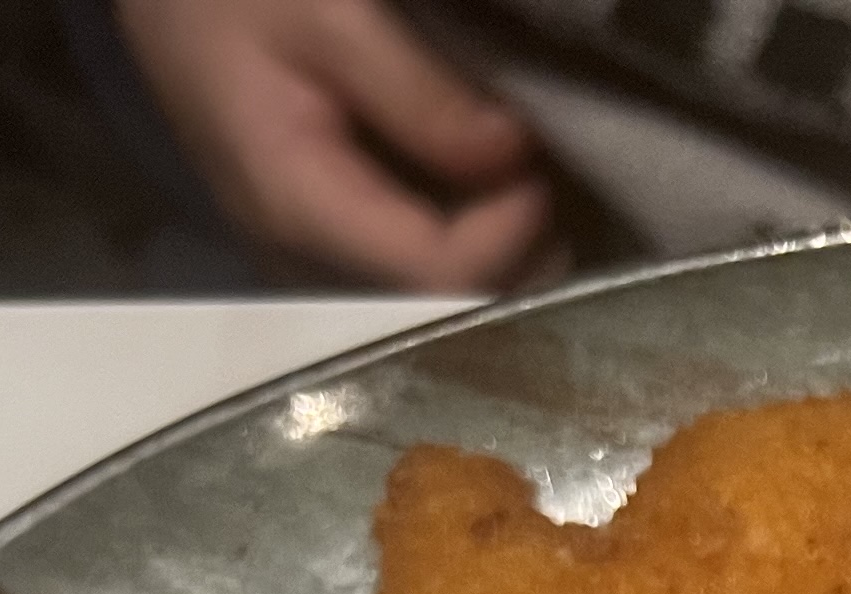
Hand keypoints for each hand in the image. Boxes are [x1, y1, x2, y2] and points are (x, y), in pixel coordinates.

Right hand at [117, 0, 551, 291]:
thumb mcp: (325, 13)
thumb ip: (417, 94)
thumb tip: (512, 157)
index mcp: (296, 204)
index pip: (433, 273)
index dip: (505, 234)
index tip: (540, 171)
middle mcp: (295, 254)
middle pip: (431, 307)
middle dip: (507, 263)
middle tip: (554, 193)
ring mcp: (301, 251)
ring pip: (419, 300)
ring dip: (489, 261)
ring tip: (526, 196)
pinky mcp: (312, 231)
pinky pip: (399, 266)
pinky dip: (457, 241)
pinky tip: (484, 196)